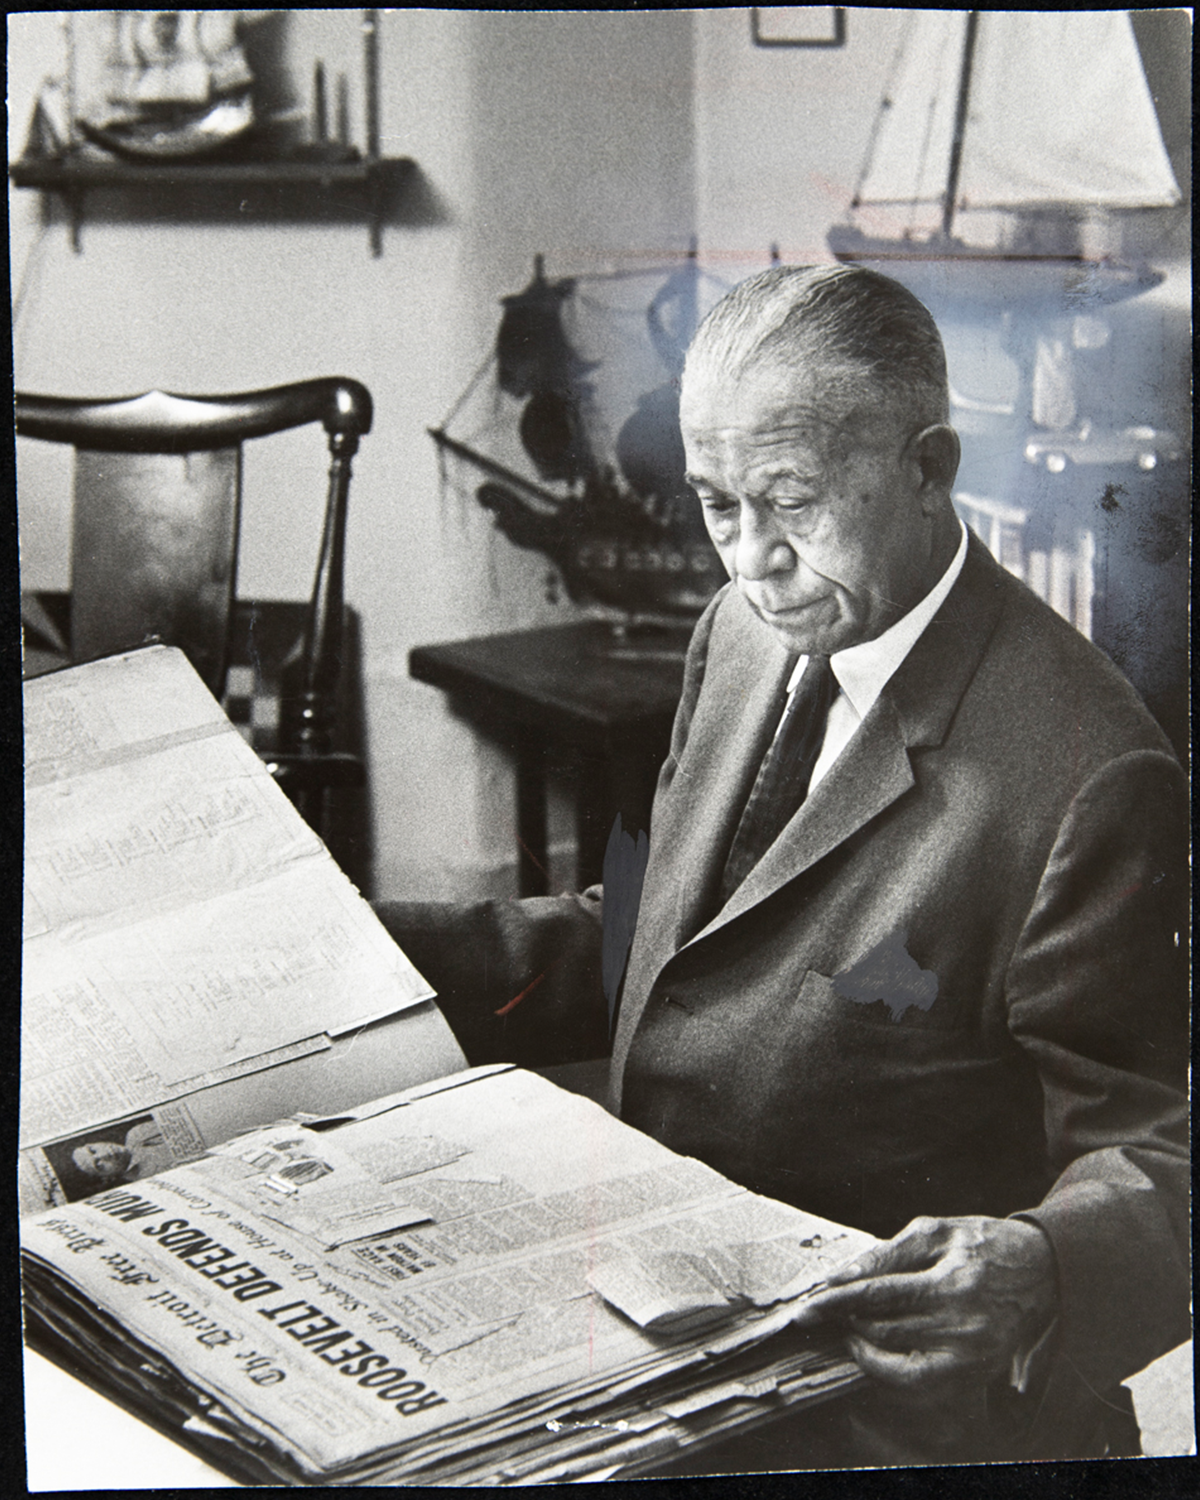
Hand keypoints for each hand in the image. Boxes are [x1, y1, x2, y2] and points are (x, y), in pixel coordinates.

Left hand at [791, 1215, 1056, 1389]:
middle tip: (824, 1310)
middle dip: (846, 1319)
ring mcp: (968, 1356)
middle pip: (883, 1329)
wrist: (1040, 1272)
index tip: (807, 1306)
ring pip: (894, 1356)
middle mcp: (962, 1326)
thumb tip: (843, 1277)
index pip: (880, 1294)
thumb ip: (887, 1254)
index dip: (838, 1300)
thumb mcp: (935, 1232)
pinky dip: (885, 1368)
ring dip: (862, 1341)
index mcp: (952, 1282)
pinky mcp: (971, 1373)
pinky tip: (871, 1347)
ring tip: (849, 1323)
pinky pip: (915, 1380)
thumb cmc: (981, 1244)